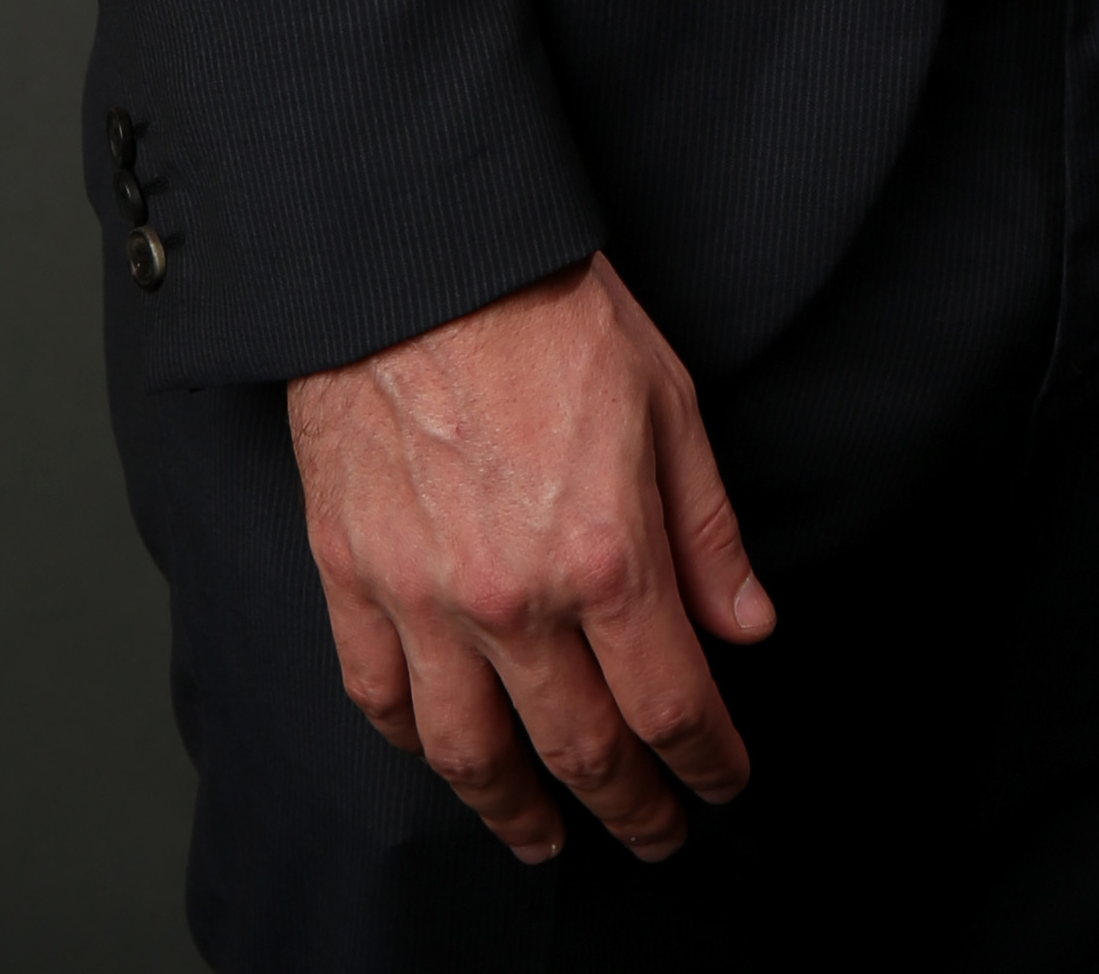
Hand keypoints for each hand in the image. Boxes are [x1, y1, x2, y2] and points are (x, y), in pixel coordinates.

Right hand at [287, 252, 771, 866]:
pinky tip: (444, 755)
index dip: (707, 761)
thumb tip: (746, 627)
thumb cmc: (548, 308)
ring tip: (544, 838)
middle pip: (580, 749)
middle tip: (654, 834)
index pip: (670, 704)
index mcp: (605, 555)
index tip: (723, 782)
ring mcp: (423, 598)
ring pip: (471, 754)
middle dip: (629, 809)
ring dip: (515, 812)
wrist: (421, 259)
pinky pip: (380, 696)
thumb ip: (707, 531)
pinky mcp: (353, 577)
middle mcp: (514, 600)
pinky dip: (414, 745)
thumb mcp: (669, 402)